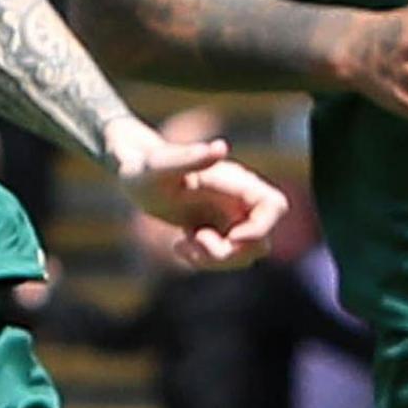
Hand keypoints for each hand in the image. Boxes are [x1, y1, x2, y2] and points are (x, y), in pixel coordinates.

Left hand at [105, 118, 286, 268]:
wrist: (132, 176)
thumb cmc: (144, 167)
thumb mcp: (160, 166)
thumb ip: (188, 157)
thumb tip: (220, 148)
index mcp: (234, 181)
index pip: (274, 205)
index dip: (262, 228)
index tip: (230, 237)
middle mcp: (238, 201)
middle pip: (261, 240)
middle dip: (231, 252)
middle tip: (196, 239)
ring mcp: (229, 218)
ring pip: (244, 254)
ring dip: (214, 259)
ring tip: (181, 244)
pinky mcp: (217, 231)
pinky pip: (225, 258)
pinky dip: (204, 260)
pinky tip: (178, 247)